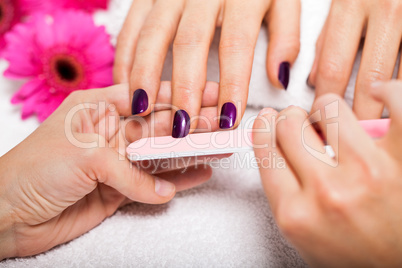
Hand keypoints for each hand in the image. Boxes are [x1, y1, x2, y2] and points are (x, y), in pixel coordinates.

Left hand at [0, 82, 222, 258]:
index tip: (211, 94)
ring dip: (192, 151)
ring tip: (222, 146)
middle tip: (224, 123)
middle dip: (193, 123)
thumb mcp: (85, 156)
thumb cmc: (33, 172)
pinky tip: (201, 173)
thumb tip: (161, 189)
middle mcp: (111, 131)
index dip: (180, 95)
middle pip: (160, 125)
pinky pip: (155, 182)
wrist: (8, 216)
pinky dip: (178, 180)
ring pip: (163, 154)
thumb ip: (129, 171)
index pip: (148, 97)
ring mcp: (118, 162)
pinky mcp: (120, 189)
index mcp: (98, 108)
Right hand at [114, 0, 300, 136]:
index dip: (232, 85)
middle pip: (190, 43)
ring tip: (144, 109)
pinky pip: (134, 23)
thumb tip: (281, 78)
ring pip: (154, 33)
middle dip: (185, 88)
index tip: (228, 118)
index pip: (236, 45)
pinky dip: (127, 54)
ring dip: (147, 74)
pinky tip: (126, 83)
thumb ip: (286, 36)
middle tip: (182, 125)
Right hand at [253, 81, 401, 266]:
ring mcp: (368, 173)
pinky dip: (386, 91)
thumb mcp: (304, 236)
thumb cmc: (359, 259)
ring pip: (328, 107)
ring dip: (327, 110)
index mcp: (296, 215)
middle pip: (289, 125)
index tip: (269, 120)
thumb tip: (275, 143)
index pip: (265, 151)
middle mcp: (328, 193)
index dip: (264, 128)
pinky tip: (377, 95)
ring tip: (336, 121)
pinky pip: (396, 102)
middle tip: (301, 122)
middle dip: (291, 119)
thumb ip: (284, 193)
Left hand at [307, 0, 401, 118]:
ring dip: (385, 110)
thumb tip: (312, 79)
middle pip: (368, 82)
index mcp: (350, 5)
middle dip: (359, 116)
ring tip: (376, 127)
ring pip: (397, 81)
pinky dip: (401, 92)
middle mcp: (384, 9)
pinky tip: (395, 107)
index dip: (325, 101)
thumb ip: (327, 38)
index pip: (332, 67)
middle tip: (351, 135)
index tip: (322, 119)